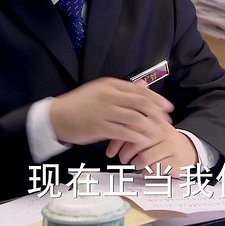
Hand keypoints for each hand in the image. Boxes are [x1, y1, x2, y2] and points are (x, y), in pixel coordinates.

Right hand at [49, 77, 172, 145]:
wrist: (57, 117)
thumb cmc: (80, 105)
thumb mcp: (101, 91)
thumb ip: (123, 90)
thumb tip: (144, 86)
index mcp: (110, 85)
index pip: (139, 90)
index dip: (156, 99)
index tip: (167, 106)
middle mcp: (109, 96)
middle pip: (140, 103)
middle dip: (157, 112)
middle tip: (167, 120)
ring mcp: (104, 111)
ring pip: (134, 117)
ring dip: (149, 125)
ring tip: (158, 132)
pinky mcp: (99, 127)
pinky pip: (123, 132)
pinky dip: (136, 136)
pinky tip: (143, 140)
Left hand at [105, 122, 197, 176]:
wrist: (187, 148)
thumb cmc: (161, 141)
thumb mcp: (147, 132)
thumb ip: (128, 133)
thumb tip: (110, 148)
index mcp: (154, 121)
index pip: (130, 129)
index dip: (117, 142)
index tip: (110, 152)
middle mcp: (163, 132)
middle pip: (136, 144)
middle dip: (125, 155)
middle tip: (123, 159)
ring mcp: (171, 146)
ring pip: (144, 158)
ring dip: (136, 164)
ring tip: (135, 164)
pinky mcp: (177, 160)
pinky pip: (155, 169)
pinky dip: (147, 172)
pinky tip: (147, 170)